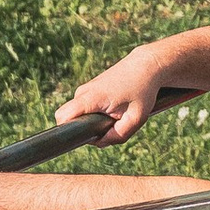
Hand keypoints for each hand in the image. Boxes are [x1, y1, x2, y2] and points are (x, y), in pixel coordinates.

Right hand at [57, 43, 172, 140]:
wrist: (147, 66)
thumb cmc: (143, 91)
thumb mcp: (136, 118)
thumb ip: (118, 135)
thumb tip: (99, 143)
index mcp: (91, 97)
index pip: (63, 116)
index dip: (67, 130)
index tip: (83, 137)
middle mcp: (83, 92)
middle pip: (68, 119)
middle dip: (84, 130)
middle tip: (110, 126)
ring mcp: (85, 89)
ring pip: (79, 115)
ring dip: (93, 122)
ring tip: (117, 115)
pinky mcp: (89, 90)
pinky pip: (84, 109)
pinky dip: (96, 114)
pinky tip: (115, 109)